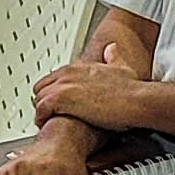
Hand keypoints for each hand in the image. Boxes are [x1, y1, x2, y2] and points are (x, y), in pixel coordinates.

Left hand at [31, 41, 149, 132]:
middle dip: (44, 102)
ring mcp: (63, 85)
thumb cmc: (132, 90)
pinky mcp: (61, 99)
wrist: (135, 101)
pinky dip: (41, 119)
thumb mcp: (122, 67)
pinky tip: (48, 126)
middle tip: (50, 116)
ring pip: (38, 99)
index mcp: (79, 67)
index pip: (53, 78)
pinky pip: (40, 110)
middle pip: (41, 87)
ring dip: (42, 112)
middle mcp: (68, 73)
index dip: (54, 92)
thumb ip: (114, 57)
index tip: (57, 104)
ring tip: (48, 123)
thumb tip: (111, 48)